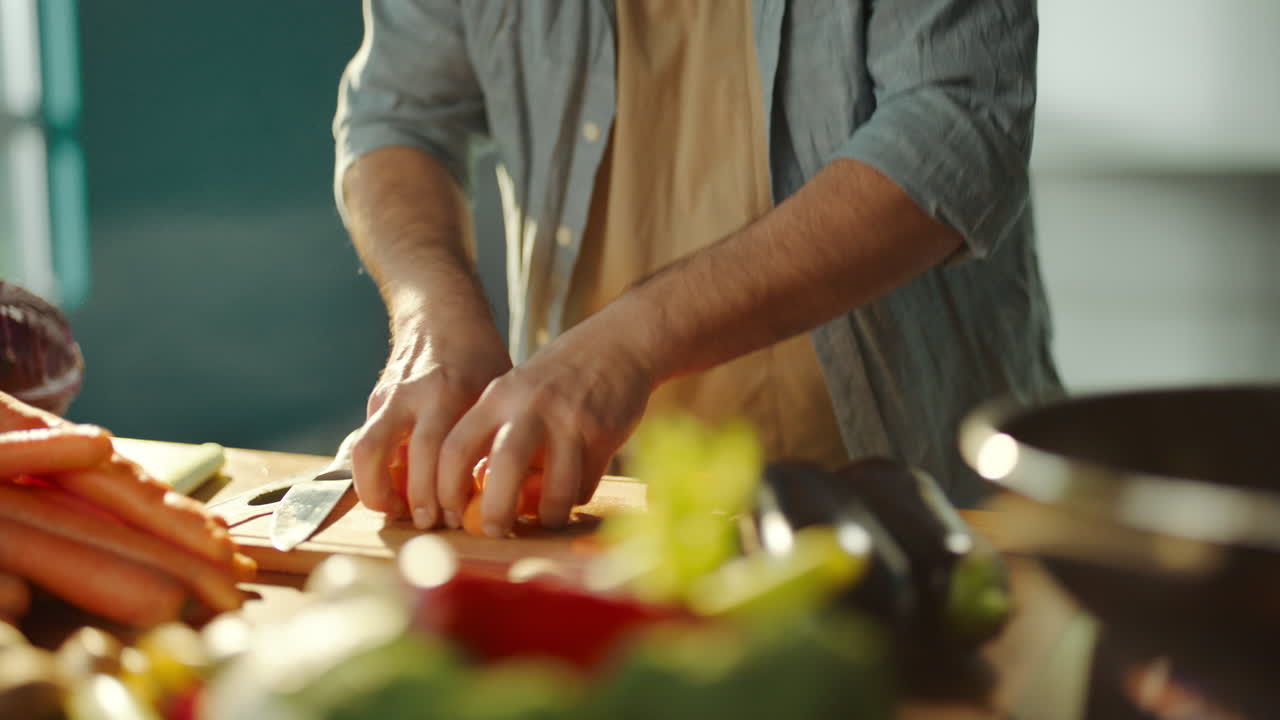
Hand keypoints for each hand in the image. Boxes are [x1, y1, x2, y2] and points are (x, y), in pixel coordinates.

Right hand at [351, 322, 510, 526]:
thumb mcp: (496, 390)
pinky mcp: (374, 401)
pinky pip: (367, 445)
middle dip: (413, 501)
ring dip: (377, 491)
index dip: (447, 495)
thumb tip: (496, 492)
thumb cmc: (480, 357)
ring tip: (399, 509)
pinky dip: (378, 471)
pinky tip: (400, 486)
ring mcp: (388, 398)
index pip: (440, 457)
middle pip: (400, 461)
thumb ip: (490, 434)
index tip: (459, 518)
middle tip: (430, 522)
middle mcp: (413, 396)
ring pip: (364, 454)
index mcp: (449, 392)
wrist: (441, 313)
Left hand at [434, 323, 656, 536]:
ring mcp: (570, 420)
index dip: (446, 490)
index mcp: (498, 397)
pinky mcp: (603, 434)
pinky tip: (575, 486)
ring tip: (545, 518)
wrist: (618, 344)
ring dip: (548, 516)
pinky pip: (585, 486)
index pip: (456, 447)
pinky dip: (577, 497)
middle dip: (496, 512)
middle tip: (494, 531)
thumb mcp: (516, 392)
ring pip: (555, 491)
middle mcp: (530, 406)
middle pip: (503, 470)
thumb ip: (494, 432)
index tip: (450, 515)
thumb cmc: (558, 378)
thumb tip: (475, 493)